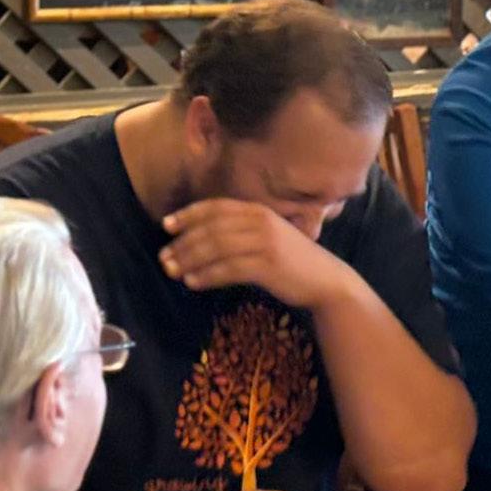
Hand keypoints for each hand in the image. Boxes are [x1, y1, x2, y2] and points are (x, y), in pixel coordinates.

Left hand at [160, 198, 358, 308]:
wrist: (326, 281)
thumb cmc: (293, 261)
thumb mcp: (269, 236)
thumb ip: (242, 231)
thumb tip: (202, 239)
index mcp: (260, 211)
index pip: (216, 207)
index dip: (188, 215)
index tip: (166, 226)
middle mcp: (261, 222)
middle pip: (212, 229)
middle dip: (183, 243)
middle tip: (164, 257)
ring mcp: (266, 243)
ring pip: (217, 248)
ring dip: (190, 260)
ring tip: (172, 271)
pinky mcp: (268, 265)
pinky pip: (229, 269)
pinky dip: (207, 275)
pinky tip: (193, 282)